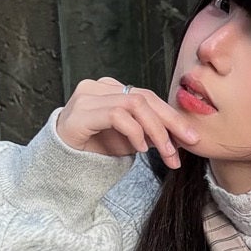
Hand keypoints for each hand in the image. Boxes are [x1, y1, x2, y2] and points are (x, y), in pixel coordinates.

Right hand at [53, 77, 201, 169]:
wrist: (60, 164)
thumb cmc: (94, 148)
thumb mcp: (129, 140)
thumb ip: (150, 132)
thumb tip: (181, 134)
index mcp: (112, 89)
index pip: (150, 97)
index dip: (173, 117)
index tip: (190, 138)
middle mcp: (99, 86)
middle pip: (146, 98)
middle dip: (171, 123)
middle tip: (188, 143)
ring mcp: (88, 96)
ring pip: (135, 105)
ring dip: (156, 131)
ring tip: (165, 153)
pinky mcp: (80, 112)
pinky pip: (117, 115)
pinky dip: (135, 132)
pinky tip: (140, 149)